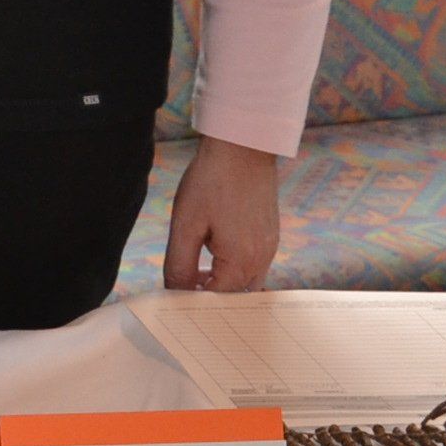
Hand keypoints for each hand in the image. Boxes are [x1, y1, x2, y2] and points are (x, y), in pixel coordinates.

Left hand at [166, 136, 282, 291]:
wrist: (242, 146)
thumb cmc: (211, 181)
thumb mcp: (185, 225)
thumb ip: (179, 264)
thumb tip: (175, 292)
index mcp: (242, 262)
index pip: (216, 299)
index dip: (192, 300)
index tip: (173, 293)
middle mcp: (262, 259)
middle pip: (234, 295)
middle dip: (209, 292)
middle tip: (184, 280)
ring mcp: (270, 247)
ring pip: (246, 281)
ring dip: (223, 280)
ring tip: (197, 264)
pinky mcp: (271, 235)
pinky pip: (254, 264)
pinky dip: (235, 266)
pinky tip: (215, 248)